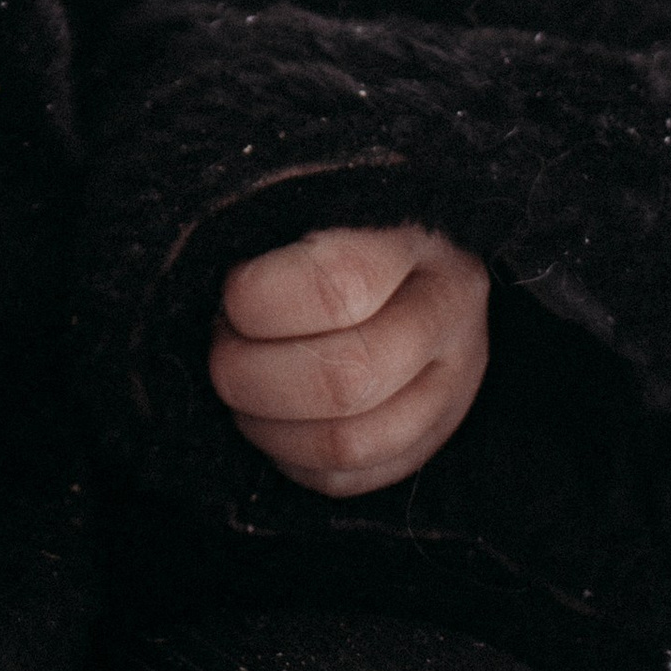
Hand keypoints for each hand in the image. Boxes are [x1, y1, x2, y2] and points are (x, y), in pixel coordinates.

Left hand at [210, 222, 489, 495]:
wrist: (424, 248)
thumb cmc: (341, 214)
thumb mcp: (321, 193)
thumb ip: (276, 230)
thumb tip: (216, 294)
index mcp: (418, 235)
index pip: (339, 284)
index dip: (260, 300)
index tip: (229, 295)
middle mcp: (449, 315)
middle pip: (347, 378)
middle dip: (255, 375)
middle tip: (221, 348)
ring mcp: (454, 386)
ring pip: (352, 442)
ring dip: (269, 428)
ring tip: (239, 391)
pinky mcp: (434, 437)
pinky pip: (356, 476)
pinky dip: (294, 462)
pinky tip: (272, 424)